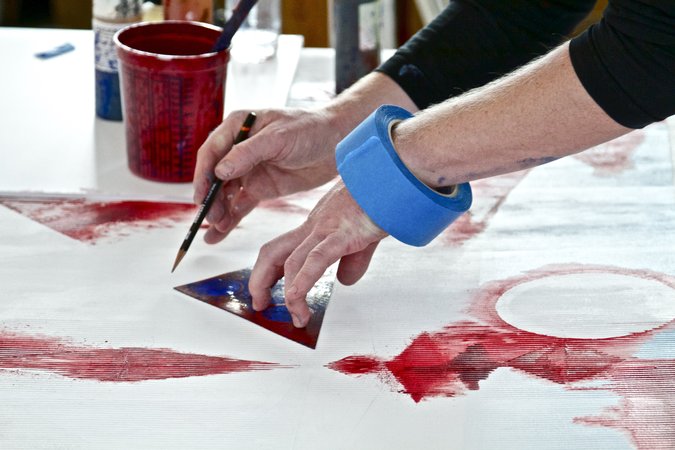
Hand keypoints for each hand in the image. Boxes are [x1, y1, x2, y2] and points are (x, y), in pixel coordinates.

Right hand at [193, 108, 343, 242]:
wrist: (338, 145)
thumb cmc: (310, 129)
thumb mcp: (279, 137)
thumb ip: (248, 153)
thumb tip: (219, 171)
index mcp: (238, 127)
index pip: (212, 152)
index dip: (203, 174)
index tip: (202, 195)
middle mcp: (238, 149)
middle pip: (215, 176)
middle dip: (211, 198)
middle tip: (212, 217)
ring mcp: (248, 170)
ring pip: (225, 194)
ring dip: (218, 211)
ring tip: (216, 229)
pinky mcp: (260, 188)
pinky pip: (240, 205)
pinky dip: (230, 219)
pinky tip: (217, 234)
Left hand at [248, 180, 387, 327]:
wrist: (395, 174)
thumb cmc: (383, 196)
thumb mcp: (363, 234)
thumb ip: (353, 259)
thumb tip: (345, 280)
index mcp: (317, 224)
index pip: (282, 248)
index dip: (268, 271)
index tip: (266, 291)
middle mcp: (315, 226)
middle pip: (272, 252)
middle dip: (260, 281)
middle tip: (260, 304)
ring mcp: (327, 228)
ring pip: (291, 261)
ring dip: (289, 293)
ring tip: (296, 316)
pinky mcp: (343, 233)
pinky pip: (316, 259)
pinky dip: (303, 280)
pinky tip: (296, 297)